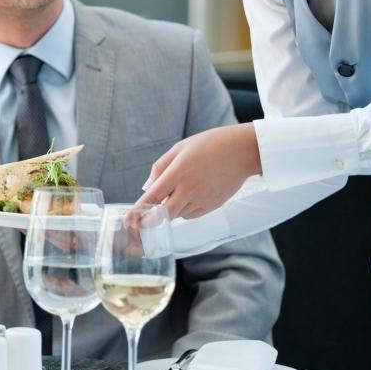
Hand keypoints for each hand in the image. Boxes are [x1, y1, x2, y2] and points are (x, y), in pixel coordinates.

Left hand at [136, 124, 262, 218]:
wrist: (242, 151)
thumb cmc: (210, 144)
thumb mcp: (180, 148)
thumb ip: (160, 167)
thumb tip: (147, 188)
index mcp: (178, 172)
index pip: (153, 197)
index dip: (138, 210)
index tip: (128, 220)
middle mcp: (189, 189)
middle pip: (164, 214)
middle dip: (150, 221)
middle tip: (139, 224)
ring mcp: (202, 199)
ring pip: (178, 214)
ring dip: (170, 211)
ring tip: (175, 194)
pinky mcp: (212, 206)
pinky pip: (192, 214)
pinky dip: (185, 210)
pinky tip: (189, 196)